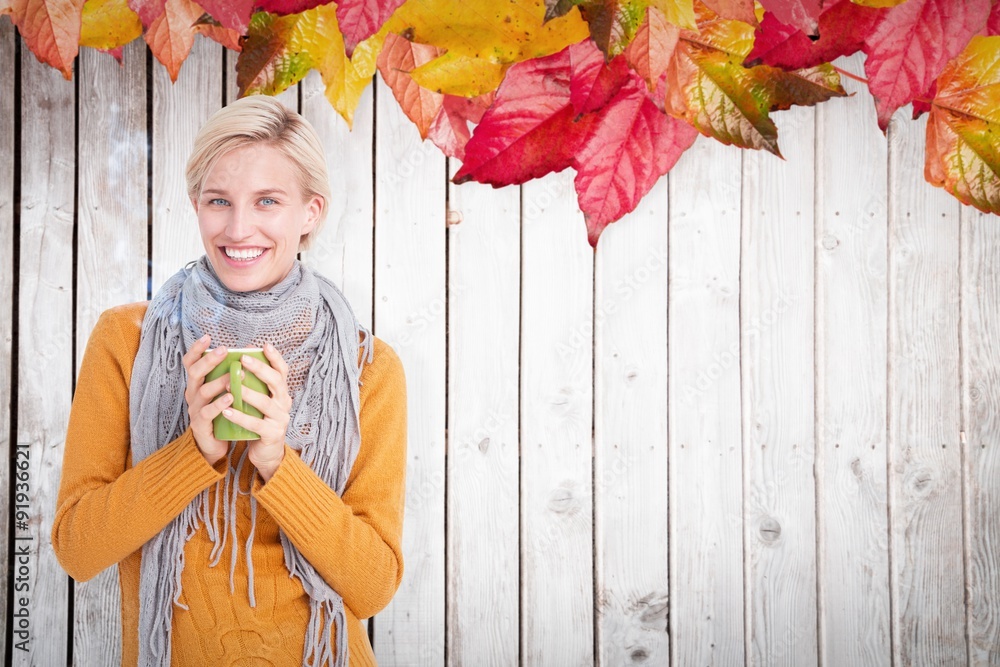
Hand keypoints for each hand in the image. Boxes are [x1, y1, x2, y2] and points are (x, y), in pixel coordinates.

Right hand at [182, 335, 231, 465]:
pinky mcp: (200, 425)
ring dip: (218, 382)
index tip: (207, 337)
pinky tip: (231, 398)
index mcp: (198, 383)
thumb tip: (250, 351)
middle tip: (223, 350)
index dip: (196, 350)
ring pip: (202, 392)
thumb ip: (231, 373)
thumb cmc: (222, 412)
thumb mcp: (224, 390)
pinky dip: (218, 405)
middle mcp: (193, 394)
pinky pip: (207, 413)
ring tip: (233, 375)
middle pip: (195, 373)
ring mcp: (194, 409)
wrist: (215, 443)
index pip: (191, 363)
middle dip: (208, 360)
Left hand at [222, 343, 291, 480]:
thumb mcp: (260, 400)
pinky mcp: (272, 434)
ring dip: (247, 393)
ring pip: (265, 402)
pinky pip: (255, 424)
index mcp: (282, 393)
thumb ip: (255, 383)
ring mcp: (280, 419)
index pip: (282, 371)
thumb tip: (242, 356)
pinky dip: (240, 417)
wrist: (266, 452)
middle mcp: (285, 403)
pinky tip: (226, 411)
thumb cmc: (259, 420)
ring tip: (230, 385)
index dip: (275, 358)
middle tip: (243, 360)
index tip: (264, 345)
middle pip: (276, 382)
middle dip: (260, 369)